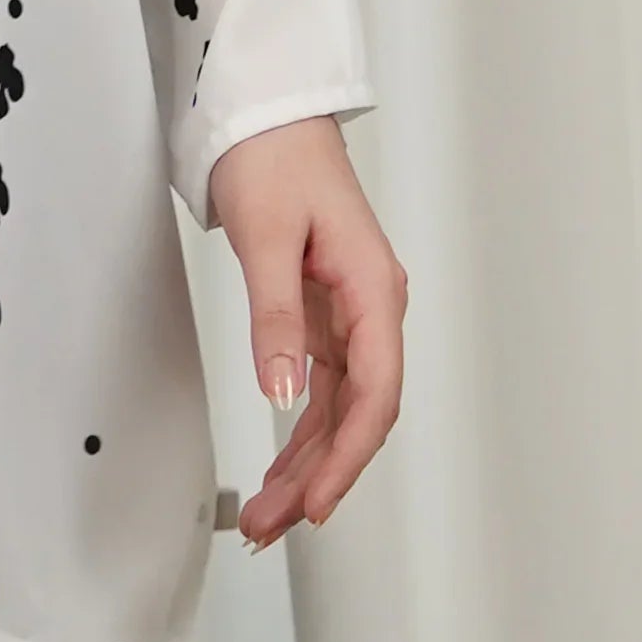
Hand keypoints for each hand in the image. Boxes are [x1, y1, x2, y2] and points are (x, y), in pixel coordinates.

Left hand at [205, 120, 404, 540]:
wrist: (268, 114)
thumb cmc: (273, 158)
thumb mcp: (266, 238)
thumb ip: (276, 318)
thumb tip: (280, 391)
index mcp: (375, 291)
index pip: (374, 394)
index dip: (348, 457)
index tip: (319, 503)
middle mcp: (373, 309)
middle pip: (360, 414)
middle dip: (320, 476)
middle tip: (273, 527)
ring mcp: (352, 315)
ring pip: (340, 410)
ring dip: (307, 464)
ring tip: (269, 516)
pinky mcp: (327, 315)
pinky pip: (322, 389)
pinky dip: (301, 432)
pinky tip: (281, 469)